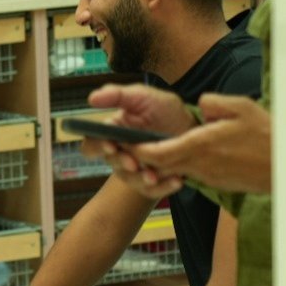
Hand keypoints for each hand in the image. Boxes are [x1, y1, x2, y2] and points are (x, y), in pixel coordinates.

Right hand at [81, 84, 192, 198]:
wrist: (194, 128)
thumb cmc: (165, 111)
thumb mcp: (143, 96)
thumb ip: (117, 95)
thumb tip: (91, 98)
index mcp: (112, 132)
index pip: (92, 143)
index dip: (96, 146)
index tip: (110, 144)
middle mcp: (120, 152)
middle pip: (110, 162)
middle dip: (121, 163)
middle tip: (133, 163)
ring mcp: (136, 168)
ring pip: (129, 179)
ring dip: (140, 179)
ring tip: (154, 175)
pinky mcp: (153, 181)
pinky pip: (151, 191)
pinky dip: (163, 188)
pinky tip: (176, 180)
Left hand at [132, 94, 271, 194]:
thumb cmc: (267, 135)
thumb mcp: (241, 107)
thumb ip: (213, 103)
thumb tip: (199, 104)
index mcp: (201, 145)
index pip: (158, 152)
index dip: (138, 148)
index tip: (125, 139)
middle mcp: (200, 165)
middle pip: (160, 165)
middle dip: (142, 156)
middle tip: (127, 144)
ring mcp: (208, 176)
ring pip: (173, 170)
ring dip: (159, 162)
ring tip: (148, 148)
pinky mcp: (216, 182)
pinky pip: (190, 174)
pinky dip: (179, 166)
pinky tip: (180, 154)